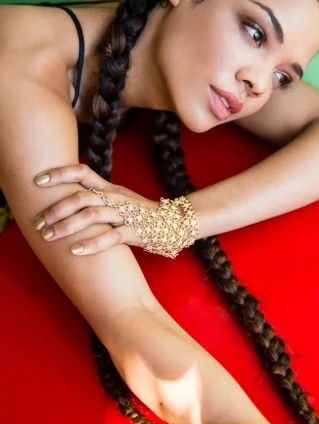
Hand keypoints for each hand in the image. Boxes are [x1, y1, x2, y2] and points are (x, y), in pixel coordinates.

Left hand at [33, 164, 159, 254]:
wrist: (175, 223)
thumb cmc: (141, 213)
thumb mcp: (118, 200)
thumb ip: (97, 197)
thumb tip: (66, 198)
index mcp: (109, 188)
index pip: (82, 172)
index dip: (59, 173)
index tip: (38, 180)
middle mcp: (115, 197)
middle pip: (81, 196)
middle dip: (55, 209)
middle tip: (37, 222)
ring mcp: (125, 214)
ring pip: (92, 215)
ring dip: (67, 225)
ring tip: (49, 236)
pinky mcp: (136, 231)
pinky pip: (112, 237)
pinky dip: (92, 244)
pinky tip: (75, 251)